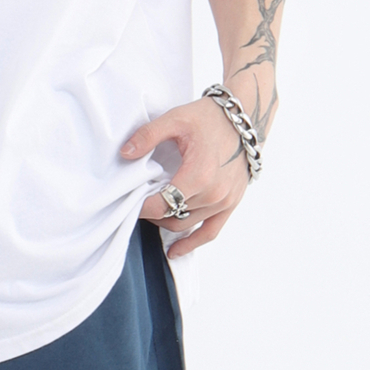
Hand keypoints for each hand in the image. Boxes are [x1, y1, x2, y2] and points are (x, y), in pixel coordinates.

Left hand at [119, 95, 260, 258]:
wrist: (244, 119)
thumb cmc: (210, 118)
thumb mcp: (175, 119)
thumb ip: (148, 136)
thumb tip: (125, 153)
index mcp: (199, 174)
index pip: (160, 204)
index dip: (140, 206)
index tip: (128, 200)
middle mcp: (213, 193)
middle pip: (170, 216)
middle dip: (150, 212)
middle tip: (137, 202)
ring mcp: (224, 201)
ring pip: (185, 225)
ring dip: (165, 222)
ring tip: (152, 213)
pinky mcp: (231, 204)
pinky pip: (210, 232)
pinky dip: (192, 243)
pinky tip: (175, 251)